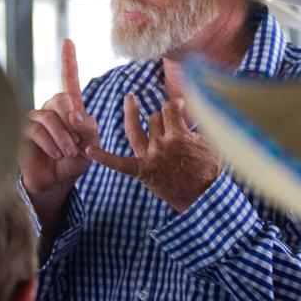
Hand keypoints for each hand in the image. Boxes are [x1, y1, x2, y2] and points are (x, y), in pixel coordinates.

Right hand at [21, 39, 99, 197]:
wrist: (56, 181)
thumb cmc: (75, 161)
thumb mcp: (91, 144)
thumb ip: (89, 127)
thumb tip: (75, 112)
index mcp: (71, 106)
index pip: (69, 78)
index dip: (68, 60)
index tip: (68, 40)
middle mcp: (52, 107)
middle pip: (60, 99)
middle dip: (71, 124)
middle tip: (77, 145)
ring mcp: (36, 117)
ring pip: (48, 117)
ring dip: (62, 138)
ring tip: (67, 154)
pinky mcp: (23, 130)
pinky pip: (37, 129)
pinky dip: (50, 144)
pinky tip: (56, 155)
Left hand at [87, 94, 221, 212]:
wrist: (202, 198)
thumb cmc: (209, 170)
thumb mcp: (212, 142)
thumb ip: (202, 123)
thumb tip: (200, 105)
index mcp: (179, 136)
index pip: (170, 109)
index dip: (174, 104)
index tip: (178, 105)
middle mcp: (161, 145)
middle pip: (154, 117)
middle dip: (161, 116)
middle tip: (168, 122)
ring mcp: (149, 157)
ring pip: (137, 129)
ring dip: (136, 116)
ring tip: (130, 101)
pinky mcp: (141, 171)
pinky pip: (119, 163)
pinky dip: (104, 157)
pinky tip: (88, 150)